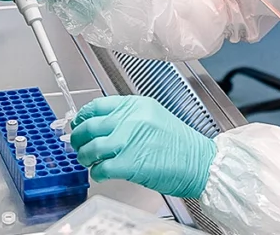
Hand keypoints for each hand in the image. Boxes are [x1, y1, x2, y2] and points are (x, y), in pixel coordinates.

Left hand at [66, 95, 216, 197]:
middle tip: (76, 144)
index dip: (82, 116)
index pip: (97, 106)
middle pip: (89, 126)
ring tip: (87, 160)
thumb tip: (101, 126)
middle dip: (77, 138)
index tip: (77, 123)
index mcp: (136, 106)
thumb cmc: (181, 145)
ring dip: (84, 156)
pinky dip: (96, 173)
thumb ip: (128, 118)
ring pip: (91, 147)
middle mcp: (130, 120)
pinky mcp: (129, 163)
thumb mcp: (154, 118)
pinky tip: (100, 173)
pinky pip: (101, 168)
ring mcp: (128, 141)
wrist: (202, 163)